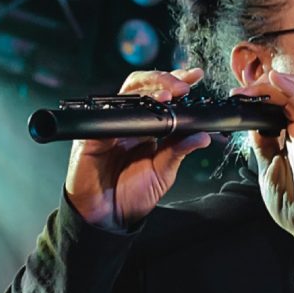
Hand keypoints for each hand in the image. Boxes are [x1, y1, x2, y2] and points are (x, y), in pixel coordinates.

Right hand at [65, 68, 210, 229]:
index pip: (159, 94)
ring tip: (167, 96)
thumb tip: (203, 135)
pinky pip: (104, 120)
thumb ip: (180, 151)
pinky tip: (138, 116)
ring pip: (123, 96)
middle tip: (182, 87)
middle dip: (162, 80)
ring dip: (146, 91)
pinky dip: (121, 115)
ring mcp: (108, 127)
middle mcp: (126, 122)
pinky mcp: (90, 139)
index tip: (194, 76)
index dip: (174, 81)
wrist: (110, 217)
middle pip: (140, 86)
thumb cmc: (133, 193)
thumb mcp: (164, 171)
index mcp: (145, 126)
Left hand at [232, 70, 293, 259]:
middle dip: (265, 86)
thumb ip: (263, 143)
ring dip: (274, 84)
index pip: (281, 102)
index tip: (237, 97)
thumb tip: (252, 123)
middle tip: (242, 93)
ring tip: (251, 88)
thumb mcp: (269, 166)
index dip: (260, 94)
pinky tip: (276, 80)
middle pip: (293, 91)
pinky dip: (291, 89)